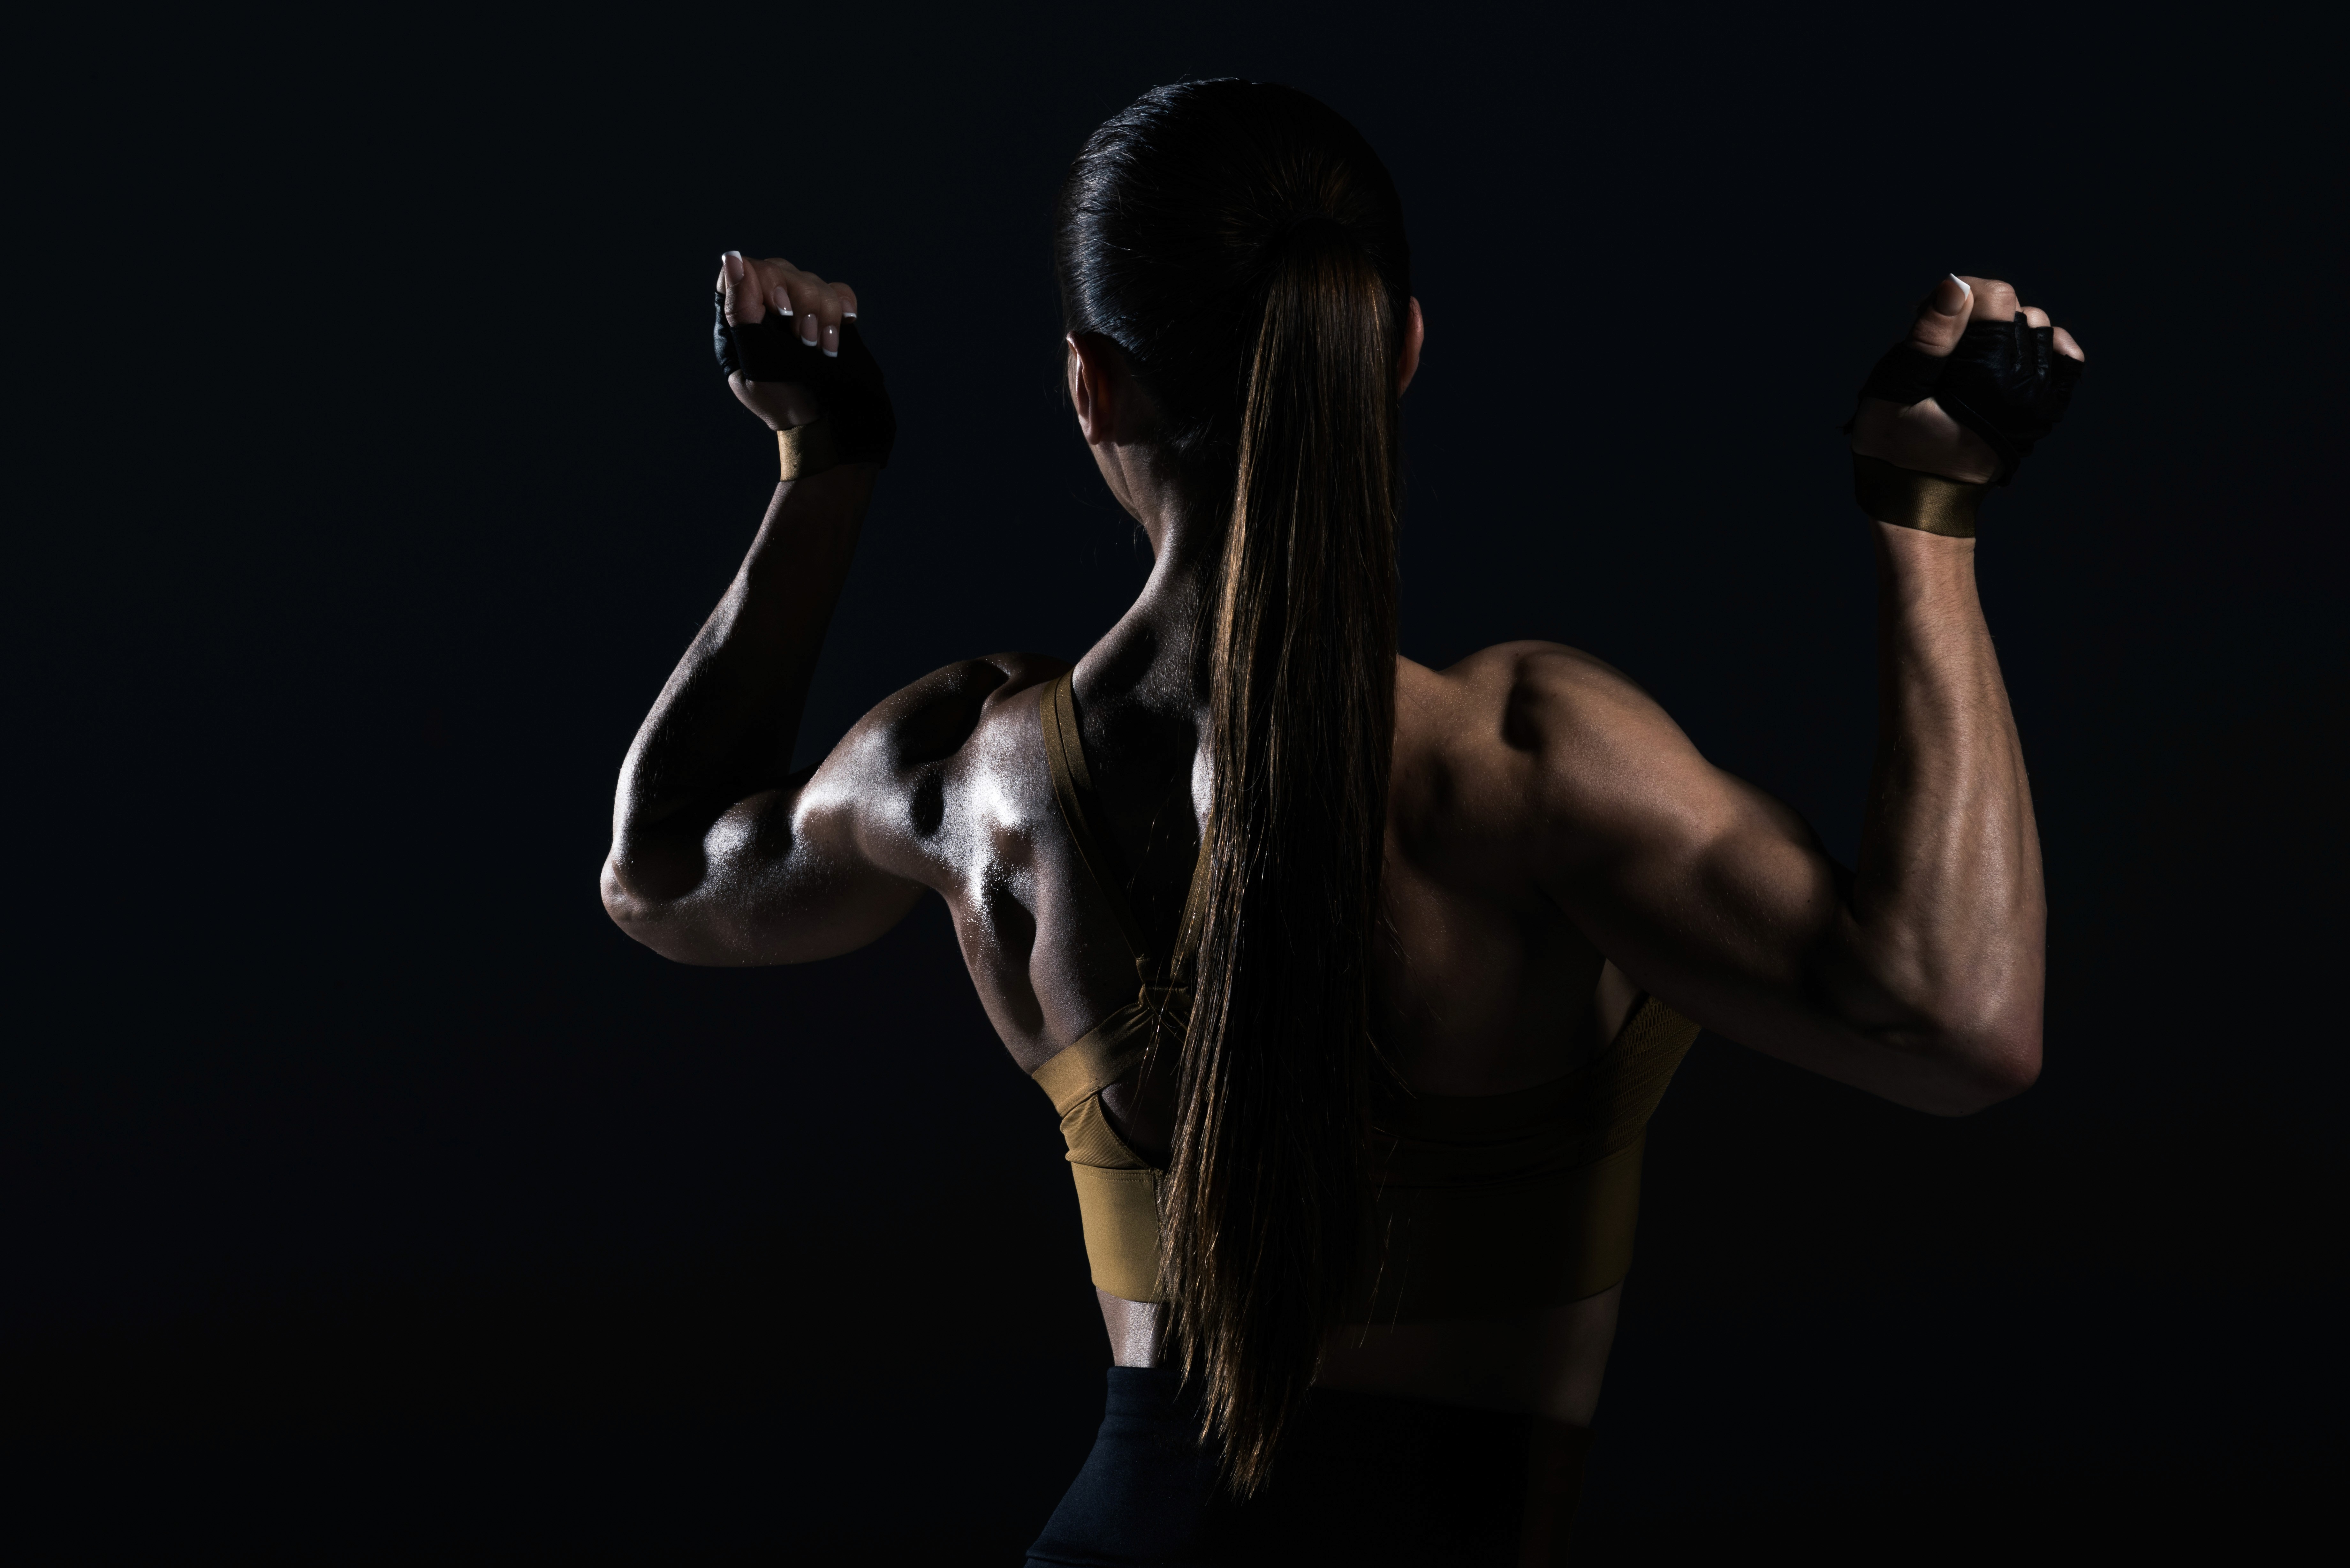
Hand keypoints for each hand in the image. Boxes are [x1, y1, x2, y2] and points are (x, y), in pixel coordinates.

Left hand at [715, 251, 861, 430]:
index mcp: (742, 319)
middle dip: (800, 301)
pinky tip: (847, 324)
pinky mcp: (831, 318)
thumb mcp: (753, 362)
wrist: (822, 426)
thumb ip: (741, 312)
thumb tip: (732, 259)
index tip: (780, 310)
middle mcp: (769, 308)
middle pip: (781, 270)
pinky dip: (844, 304)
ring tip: (823, 349)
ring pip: (813, 281)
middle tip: (805, 339)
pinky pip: (839, 291)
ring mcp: (801, 311)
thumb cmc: (781, 402)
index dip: (764, 280)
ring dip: (823, 314)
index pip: (744, 271)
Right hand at [1850, 275, 2085, 484]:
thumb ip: (1928, 336)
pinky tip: (2023, 349)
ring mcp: (2040, 401)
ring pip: (2039, 330)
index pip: (1997, 297)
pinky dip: (2049, 346)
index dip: (1961, 292)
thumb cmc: (1894, 448)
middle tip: (1940, 341)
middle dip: (1977, 313)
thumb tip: (1957, 285)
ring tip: (1968, 353)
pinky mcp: (2044, 411)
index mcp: (1987, 380)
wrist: (1919, 501)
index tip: (1928, 312)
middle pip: (2018, 311)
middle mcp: (2025, 388)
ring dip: (2005, 329)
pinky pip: (2067, 362)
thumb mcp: (1894, 389)